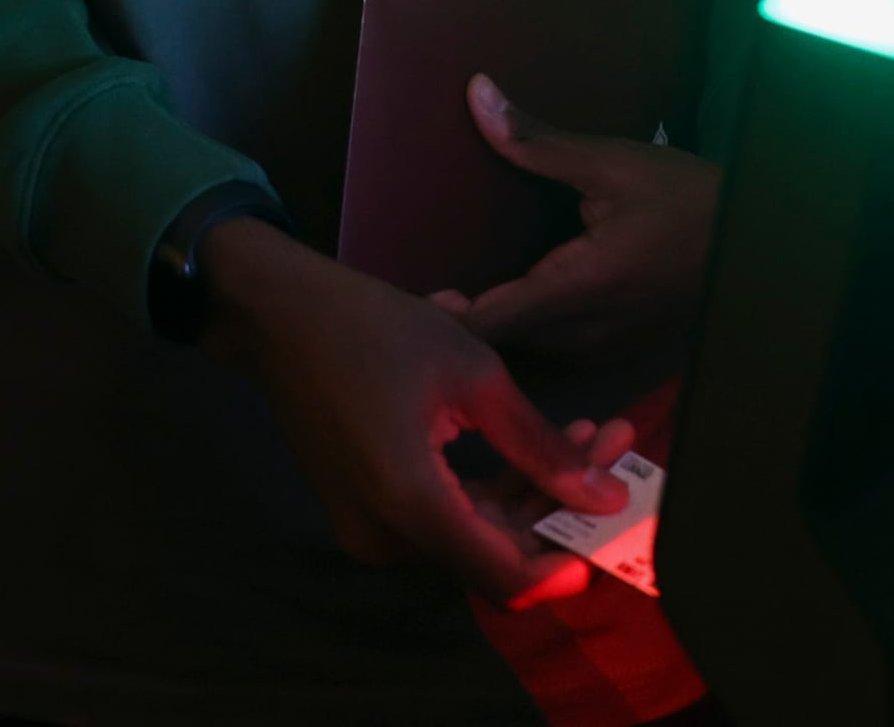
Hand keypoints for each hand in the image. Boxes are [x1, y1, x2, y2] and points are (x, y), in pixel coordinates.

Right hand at [201, 216, 629, 603]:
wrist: (278, 315)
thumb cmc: (375, 329)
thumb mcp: (472, 375)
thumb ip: (540, 445)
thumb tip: (606, 493)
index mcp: (413, 506)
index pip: (508, 578)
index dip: (566, 565)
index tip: (615, 524)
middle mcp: (388, 536)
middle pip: (495, 553)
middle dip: (560, 505)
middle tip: (614, 444)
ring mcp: (372, 528)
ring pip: (473, 534)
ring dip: (530, 493)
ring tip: (586, 433)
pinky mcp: (366, 510)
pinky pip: (441, 518)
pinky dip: (489, 490)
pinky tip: (529, 443)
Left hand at [432, 74, 719, 362]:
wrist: (759, 243)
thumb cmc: (687, 198)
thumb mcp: (611, 162)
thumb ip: (536, 141)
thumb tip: (476, 95)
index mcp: (579, 288)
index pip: (490, 322)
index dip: (442, 317)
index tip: (406, 297)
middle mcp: (587, 334)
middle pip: (502, 342)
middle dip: (462, 319)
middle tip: (417, 290)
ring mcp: (604, 352)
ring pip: (528, 350)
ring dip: (495, 325)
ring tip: (453, 296)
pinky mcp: (618, 353)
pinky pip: (557, 350)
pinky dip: (529, 328)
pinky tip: (514, 297)